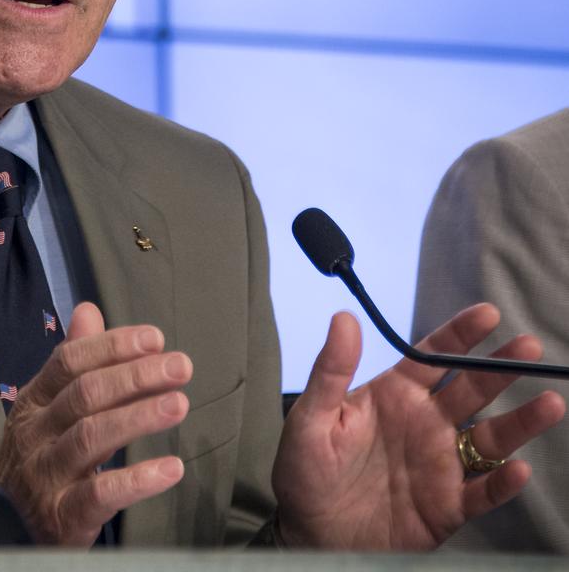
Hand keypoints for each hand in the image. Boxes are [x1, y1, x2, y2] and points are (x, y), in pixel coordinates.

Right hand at [0, 301, 190, 544]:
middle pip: (85, 394)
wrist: (2, 532)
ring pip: (93, 436)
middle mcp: (35, 434)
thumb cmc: (37, 460)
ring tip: (179, 404)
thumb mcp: (46, 409)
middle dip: (136, 375)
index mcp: (33, 401)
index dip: (113, 346)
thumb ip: (71, 361)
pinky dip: (138, 479)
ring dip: (139, 416)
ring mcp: (46, 475)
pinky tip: (171, 468)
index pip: (70, 360)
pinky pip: (101, 494)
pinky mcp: (61, 517)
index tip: (155, 338)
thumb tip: (88, 311)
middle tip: (180, 367)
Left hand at [272, 304, 564, 549]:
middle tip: (529, 348)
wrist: (310, 535)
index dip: (461, 335)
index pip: (434, 357)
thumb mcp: (311, 417)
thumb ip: (331, 370)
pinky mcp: (447, 506)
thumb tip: (343, 317)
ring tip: (550, 403)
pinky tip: (519, 469)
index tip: (489, 314)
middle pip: (472, 389)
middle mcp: (424, 423)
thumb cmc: (305, 472)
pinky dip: (503, 483)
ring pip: (489, 438)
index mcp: (394, 395)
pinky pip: (482, 492)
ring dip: (520, 422)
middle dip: (501, 367)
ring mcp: (440, 464)